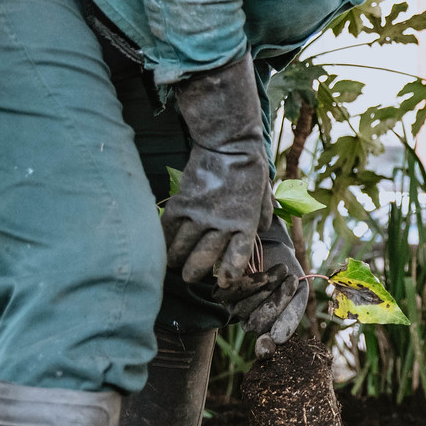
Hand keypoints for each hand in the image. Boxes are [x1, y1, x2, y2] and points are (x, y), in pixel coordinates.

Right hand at [161, 54, 268, 285]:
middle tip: (188, 277)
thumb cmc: (250, 166)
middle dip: (194, 273)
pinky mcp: (182, 202)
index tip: (223, 282)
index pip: (236, 258)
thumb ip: (264, 213)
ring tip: (173, 264)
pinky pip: (168, 229)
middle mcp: (222, 224)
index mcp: (245, 224)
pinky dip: (163, 240)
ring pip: (182, 248)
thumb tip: (263, 227)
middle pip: (204, 259)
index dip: (229, 274)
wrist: (228, 143)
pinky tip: (161, 246)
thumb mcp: (264, 192)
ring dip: (175, 260)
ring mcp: (200, 214)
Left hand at [215, 221, 310, 358]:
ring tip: (282, 271)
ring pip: (244, 309)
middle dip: (277, 301)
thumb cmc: (288, 275)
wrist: (275, 249)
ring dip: (267, 288)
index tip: (275, 338)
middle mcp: (249, 322)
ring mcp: (234, 309)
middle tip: (291, 280)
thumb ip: (292, 316)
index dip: (267, 345)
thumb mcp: (298, 294)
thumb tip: (277, 341)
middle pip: (258, 323)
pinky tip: (264, 274)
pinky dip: (251, 283)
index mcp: (269, 328)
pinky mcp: (221, 293)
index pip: (265, 345)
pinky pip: (233, 295)